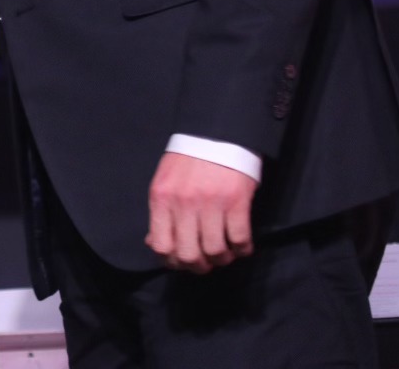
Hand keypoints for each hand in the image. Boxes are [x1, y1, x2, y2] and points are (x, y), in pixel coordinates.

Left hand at [145, 151, 257, 272]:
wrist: (215, 132)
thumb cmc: (188, 160)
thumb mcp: (165, 182)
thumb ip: (161, 213)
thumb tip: (155, 244)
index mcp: (162, 198)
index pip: (161, 245)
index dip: (172, 262)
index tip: (182, 261)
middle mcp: (183, 203)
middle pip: (189, 255)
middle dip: (198, 266)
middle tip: (206, 263)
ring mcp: (211, 203)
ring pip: (216, 251)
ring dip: (222, 259)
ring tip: (225, 254)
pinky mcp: (236, 201)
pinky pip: (240, 238)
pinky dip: (243, 249)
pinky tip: (242, 246)